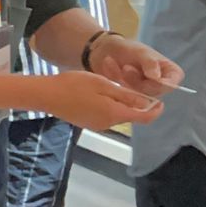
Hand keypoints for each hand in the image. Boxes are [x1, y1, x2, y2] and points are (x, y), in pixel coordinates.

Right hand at [37, 71, 162, 129]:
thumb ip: (126, 95)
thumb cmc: (74, 85)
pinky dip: (108, 105)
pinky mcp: (88, 123)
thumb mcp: (103, 84)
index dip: (155, 110)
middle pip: (130, 115)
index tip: (160, 101)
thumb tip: (148, 103)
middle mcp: (108, 123)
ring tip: (108, 83)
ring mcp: (97, 125)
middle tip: (125, 81)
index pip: (144, 117)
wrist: (46, 95)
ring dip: (120, 102)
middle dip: (134, 102)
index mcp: (114, 113)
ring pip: (117, 114)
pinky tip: (97, 93)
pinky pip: (106, 115)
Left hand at [90, 33, 183, 96]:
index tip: (146, 75)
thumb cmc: (130, 49)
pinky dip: (116, 81)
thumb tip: (156, 78)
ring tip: (119, 66)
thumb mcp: (141, 52)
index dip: (159, 84)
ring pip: (138, 96)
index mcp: (171, 73)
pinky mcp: (131, 96)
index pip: (171, 85)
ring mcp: (145, 92)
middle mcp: (160, 85)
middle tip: (126, 67)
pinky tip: (111, 68)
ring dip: (125, 81)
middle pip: (152, 93)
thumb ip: (150, 63)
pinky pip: (124, 95)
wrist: (109, 51)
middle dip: (137, 81)